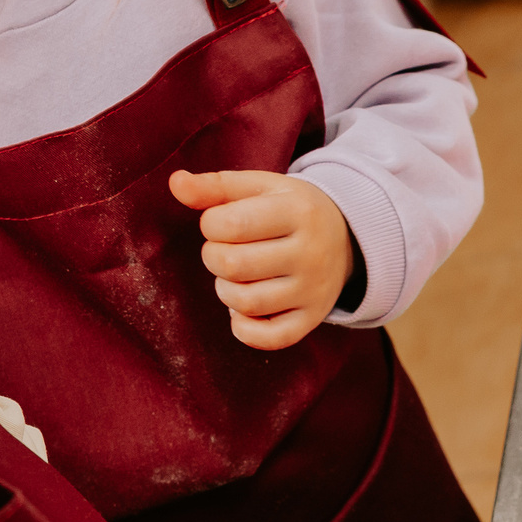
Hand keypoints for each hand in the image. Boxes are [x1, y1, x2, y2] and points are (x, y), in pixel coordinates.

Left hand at [170, 168, 356, 349]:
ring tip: (235, 277)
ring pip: (247, 302)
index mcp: (297, 211)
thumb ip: (215, 186)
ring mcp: (313, 289)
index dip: (210, 225)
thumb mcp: (260, 188)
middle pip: (234, 265)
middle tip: (224, 251)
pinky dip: (245, 329)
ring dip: (226, 290)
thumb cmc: (288, 210)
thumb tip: (176, 183)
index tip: (221, 223)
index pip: (231, 224)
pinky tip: (241, 310)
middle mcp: (311, 252)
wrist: (346, 238)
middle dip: (214, 258)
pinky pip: (271, 337)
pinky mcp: (312, 318)